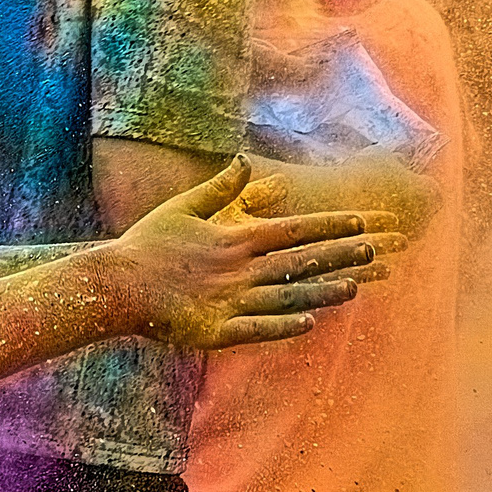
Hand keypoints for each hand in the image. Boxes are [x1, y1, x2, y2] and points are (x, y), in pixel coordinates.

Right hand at [105, 157, 378, 349]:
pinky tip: (310, 323)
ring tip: (356, 286)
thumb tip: (244, 160)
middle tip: (376, 248)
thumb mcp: (183, 207)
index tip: (359, 220)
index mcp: (234, 238)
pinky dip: (284, 326)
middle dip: (339, 254)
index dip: (328, 225)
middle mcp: (238, 268)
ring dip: (323, 290)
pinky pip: (257, 329)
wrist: (116, 284)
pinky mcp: (216, 331)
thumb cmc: (147, 244)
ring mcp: (229, 301)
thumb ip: (220, 187)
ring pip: (287, 296)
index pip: (292, 229)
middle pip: (298, 260)